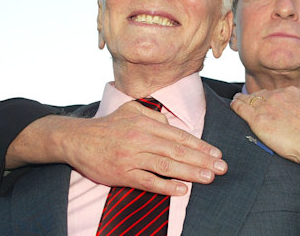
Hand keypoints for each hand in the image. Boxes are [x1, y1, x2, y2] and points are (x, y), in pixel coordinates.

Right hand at [8, 100, 226, 195]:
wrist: (77, 139)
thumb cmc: (107, 126)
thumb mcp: (131, 111)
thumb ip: (154, 116)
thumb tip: (174, 126)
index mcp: (146, 123)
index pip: (179, 136)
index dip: (200, 145)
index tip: (217, 153)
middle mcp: (141, 138)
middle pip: (177, 150)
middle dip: (202, 160)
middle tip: (221, 168)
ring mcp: (132, 157)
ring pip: (166, 165)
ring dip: (190, 172)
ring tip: (208, 178)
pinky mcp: (122, 173)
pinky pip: (147, 181)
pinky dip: (166, 186)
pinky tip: (182, 189)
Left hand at [230, 86, 299, 173]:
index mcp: (293, 93)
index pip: (276, 93)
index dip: (270, 98)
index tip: (268, 103)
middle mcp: (278, 96)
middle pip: (261, 95)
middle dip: (256, 99)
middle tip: (252, 104)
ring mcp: (267, 107)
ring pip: (249, 99)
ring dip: (242, 100)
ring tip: (237, 101)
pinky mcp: (258, 120)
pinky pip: (240, 108)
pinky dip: (235, 106)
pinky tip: (232, 106)